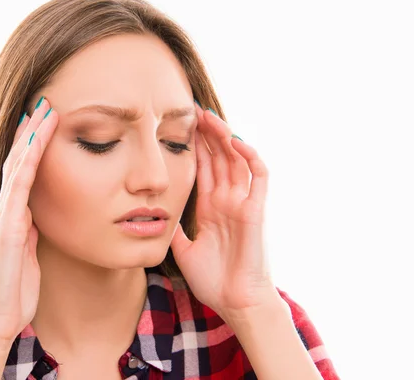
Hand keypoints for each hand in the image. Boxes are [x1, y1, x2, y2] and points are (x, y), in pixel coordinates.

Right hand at [0, 97, 57, 346]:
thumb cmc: (13, 292)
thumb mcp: (28, 255)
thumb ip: (31, 234)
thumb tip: (38, 219)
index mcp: (15, 216)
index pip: (26, 172)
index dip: (36, 145)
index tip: (49, 121)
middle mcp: (7, 210)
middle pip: (19, 161)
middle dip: (33, 131)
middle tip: (46, 102)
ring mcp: (5, 216)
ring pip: (18, 166)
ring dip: (31, 137)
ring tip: (44, 110)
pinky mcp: (7, 227)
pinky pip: (19, 188)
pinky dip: (27, 162)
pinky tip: (36, 142)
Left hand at [171, 103, 278, 319]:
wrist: (235, 303)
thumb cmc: (213, 280)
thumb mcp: (184, 249)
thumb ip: (175, 229)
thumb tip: (155, 215)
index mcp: (210, 208)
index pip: (202, 168)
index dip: (192, 147)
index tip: (177, 126)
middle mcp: (226, 200)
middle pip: (217, 158)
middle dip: (205, 134)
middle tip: (191, 110)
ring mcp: (242, 203)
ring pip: (235, 160)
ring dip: (224, 137)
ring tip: (208, 116)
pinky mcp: (256, 209)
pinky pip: (258, 176)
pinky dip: (249, 156)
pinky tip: (234, 140)